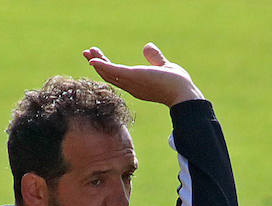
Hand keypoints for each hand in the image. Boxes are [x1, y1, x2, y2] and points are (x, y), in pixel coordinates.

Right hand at [82, 43, 203, 106]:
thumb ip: (155, 58)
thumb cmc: (177, 84)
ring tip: (88, 52)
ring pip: (109, 73)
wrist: (183, 93)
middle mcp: (131, 86)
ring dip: (97, 62)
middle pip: (109, 75)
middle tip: (87, 53)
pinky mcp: (133, 77)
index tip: (98, 57)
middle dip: (98, 64)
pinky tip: (93, 60)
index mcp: (137, 84)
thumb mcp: (163, 66)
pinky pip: (114, 71)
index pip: (118, 75)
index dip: (107, 66)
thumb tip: (148, 46)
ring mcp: (131, 82)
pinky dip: (102, 65)